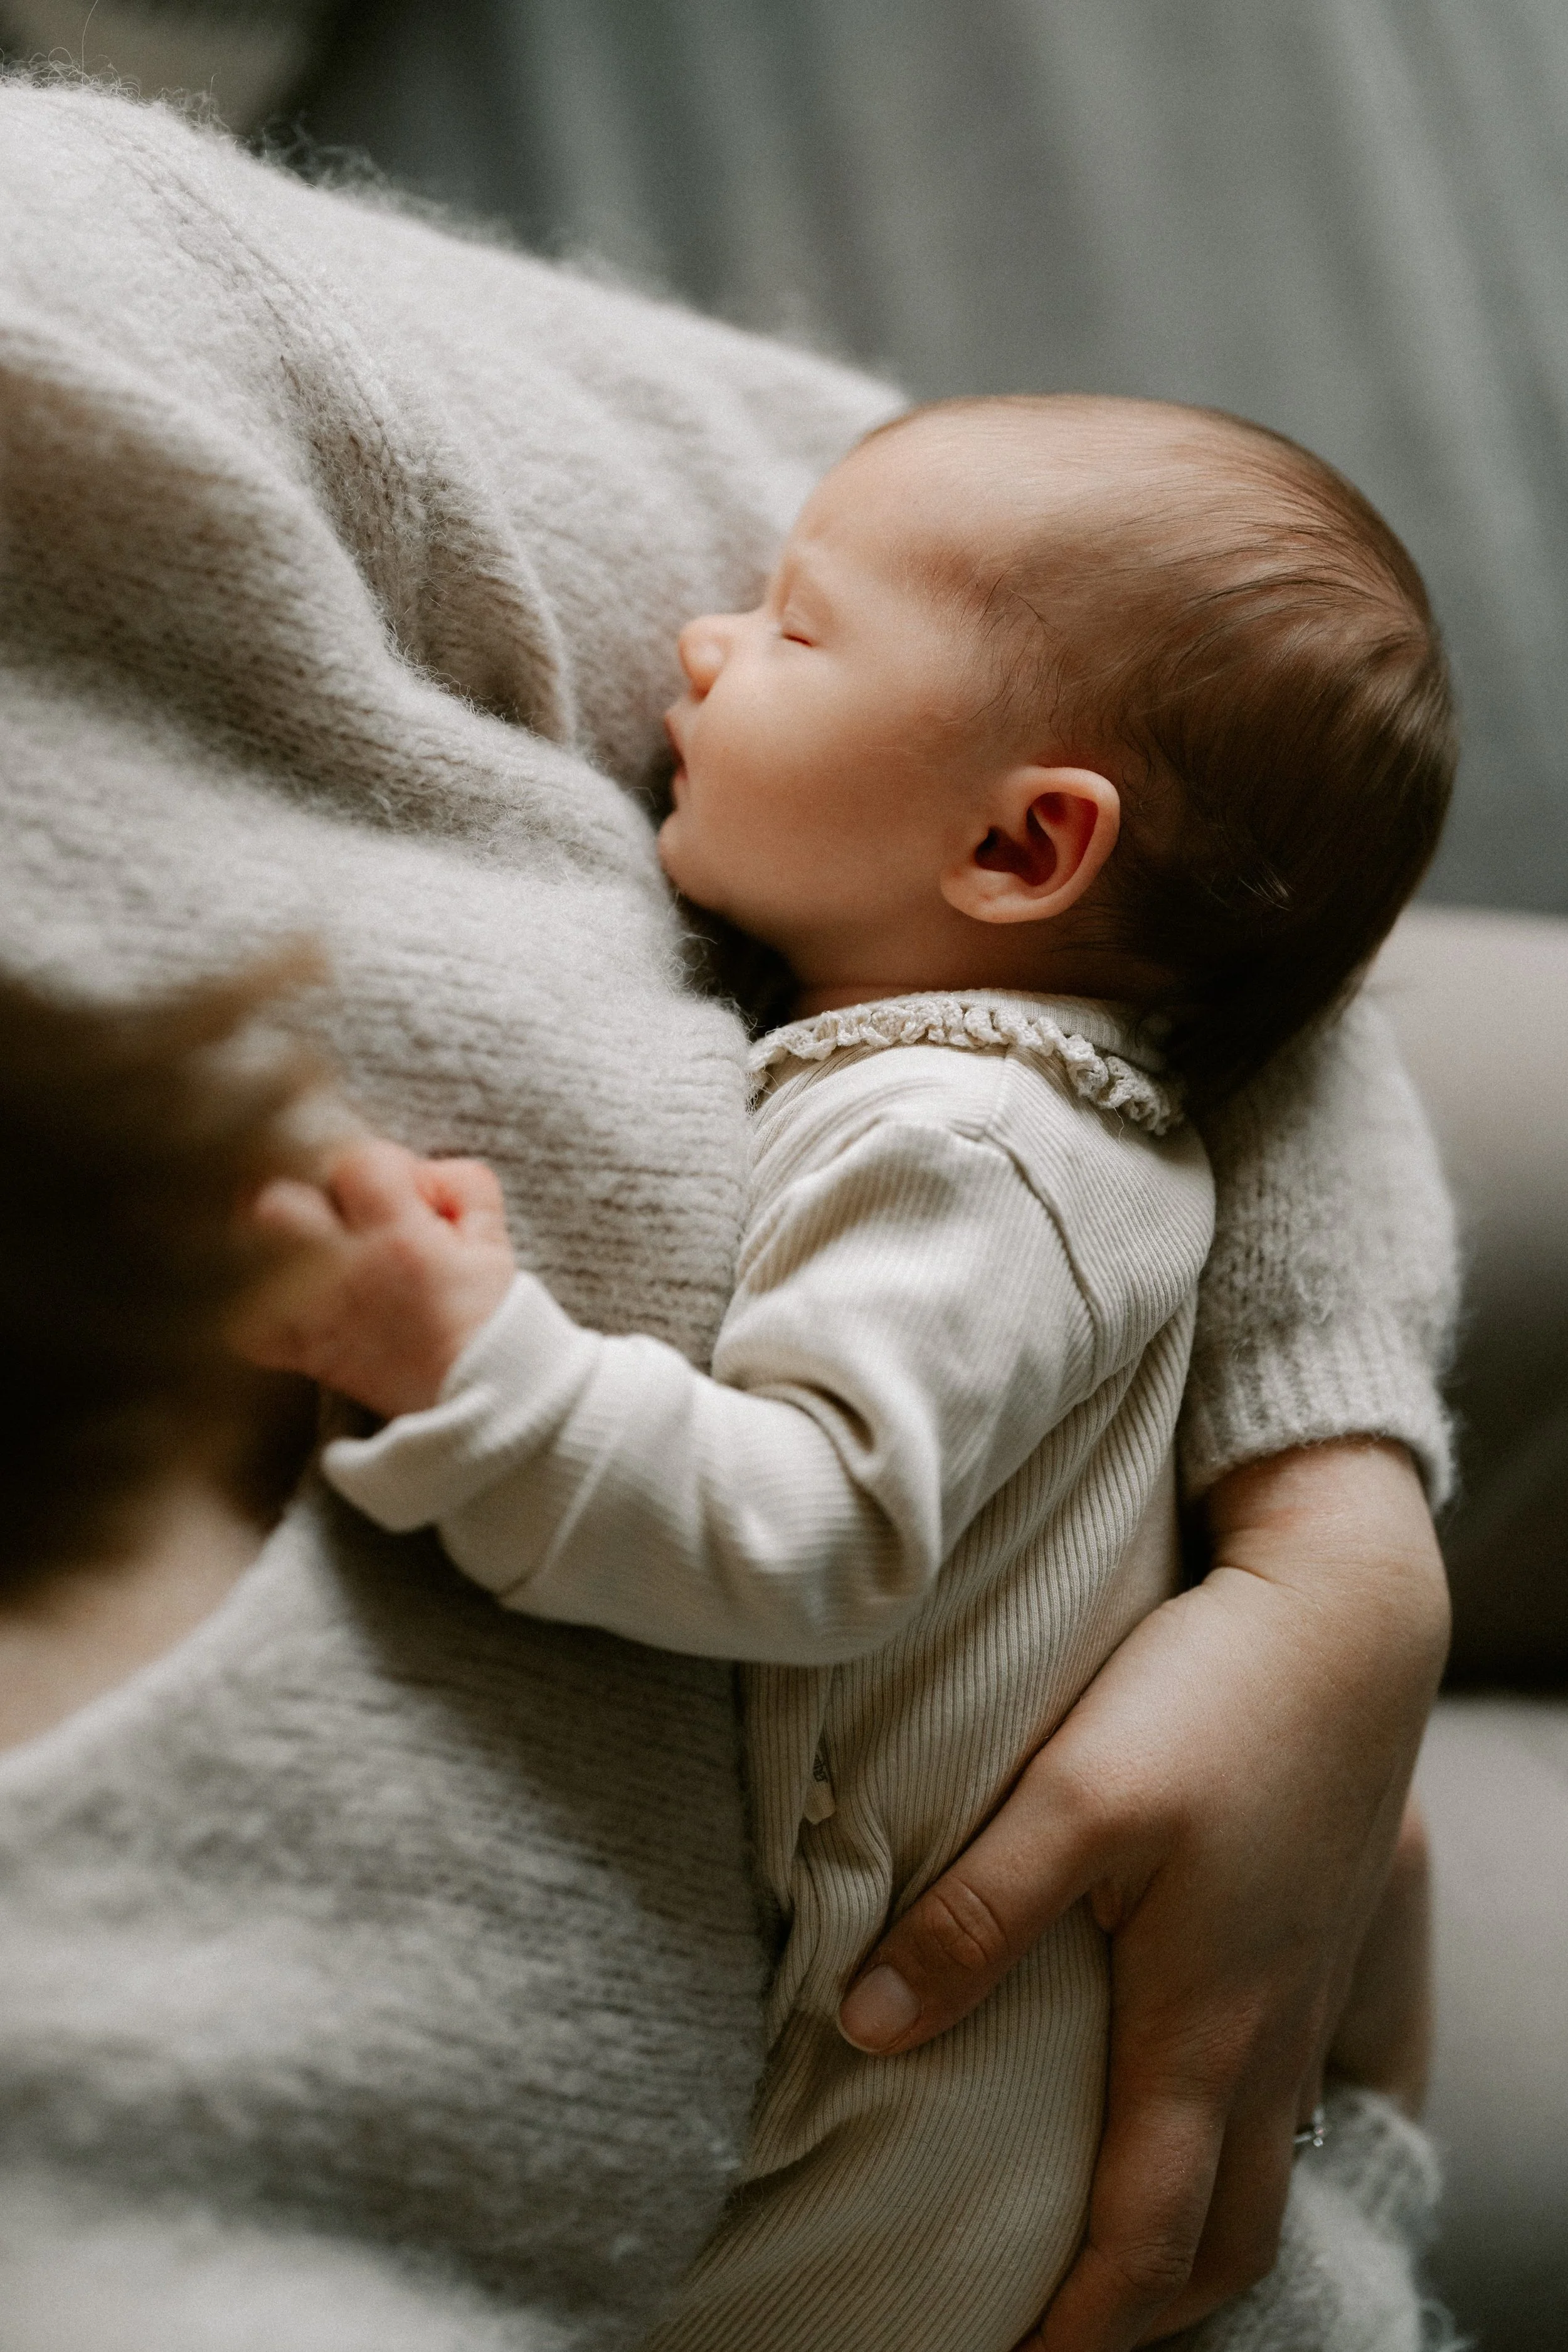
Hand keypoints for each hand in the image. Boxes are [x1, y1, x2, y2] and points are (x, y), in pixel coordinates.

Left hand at [234, 1138, 516, 1419]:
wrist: (485, 1396)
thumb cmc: (488, 1317)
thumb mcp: (493, 1239)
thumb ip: (462, 1184)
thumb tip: (420, 1171)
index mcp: (400, 1237)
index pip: (357, 1162)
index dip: (377, 1161)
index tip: (396, 1185)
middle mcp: (349, 1271)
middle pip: (278, 1202)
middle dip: (301, 1191)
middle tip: (330, 1206)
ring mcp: (320, 1314)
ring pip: (252, 1257)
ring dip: (270, 1240)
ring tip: (300, 1241)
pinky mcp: (308, 1353)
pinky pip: (250, 1329)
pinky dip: (256, 1310)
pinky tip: (281, 1296)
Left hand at [836, 1440, 1448, 2351]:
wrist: (1343, 1621)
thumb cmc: (1208, 1702)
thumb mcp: (1075, 1799)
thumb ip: (972, 1919)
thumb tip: (865, 2028)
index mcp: (1201, 2027)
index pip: (1144, 2241)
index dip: (1074, 2331)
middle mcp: (1266, 2037)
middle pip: (1220, 2243)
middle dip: (1141, 2321)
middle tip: (1051, 2342)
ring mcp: (1303, 1997)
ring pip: (1263, 2180)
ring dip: (1192, 2248)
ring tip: (1113, 2266)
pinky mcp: (1316, 1946)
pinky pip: (1287, 2105)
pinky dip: (1233, 2161)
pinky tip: (1188, 2125)